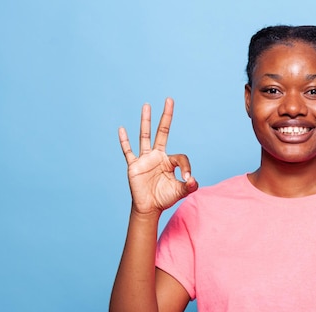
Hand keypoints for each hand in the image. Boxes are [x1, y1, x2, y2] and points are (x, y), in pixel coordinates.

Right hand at [119, 98, 197, 213]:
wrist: (149, 208)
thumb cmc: (164, 198)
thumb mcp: (180, 192)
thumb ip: (189, 186)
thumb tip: (193, 180)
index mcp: (169, 161)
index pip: (180, 157)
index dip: (186, 167)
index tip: (187, 178)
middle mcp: (157, 156)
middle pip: (162, 132)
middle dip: (166, 117)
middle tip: (169, 100)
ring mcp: (145, 159)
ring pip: (145, 136)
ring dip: (146, 121)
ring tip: (147, 105)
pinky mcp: (134, 166)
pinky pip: (128, 151)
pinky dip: (124, 141)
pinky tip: (122, 129)